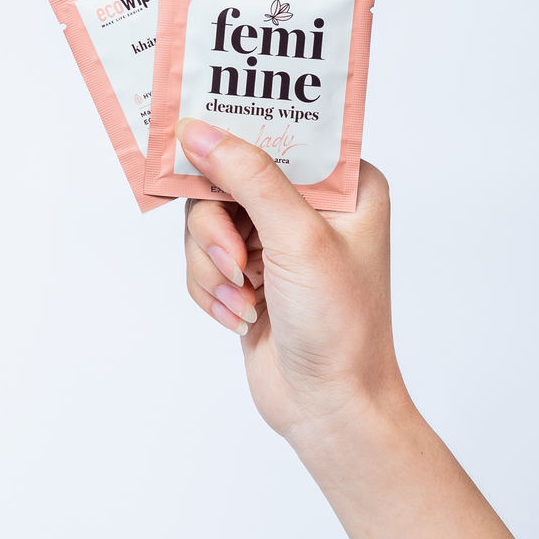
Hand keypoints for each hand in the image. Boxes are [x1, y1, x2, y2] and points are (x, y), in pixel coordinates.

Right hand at [179, 118, 407, 445]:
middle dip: (220, 228)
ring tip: (244, 299)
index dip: (236, 132)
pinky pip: (203, 257)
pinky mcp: (250, 272)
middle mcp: (311, 206)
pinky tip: (240, 315)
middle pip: (229, 177)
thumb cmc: (339, 325)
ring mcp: (277, 240)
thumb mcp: (298, 239)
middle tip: (235, 260)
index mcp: (346, 184)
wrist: (330, 408)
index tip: (193, 133)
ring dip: (214, 265)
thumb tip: (199, 130)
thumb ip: (248, 178)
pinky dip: (210, 287)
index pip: (282, 132)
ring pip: (208, 220)